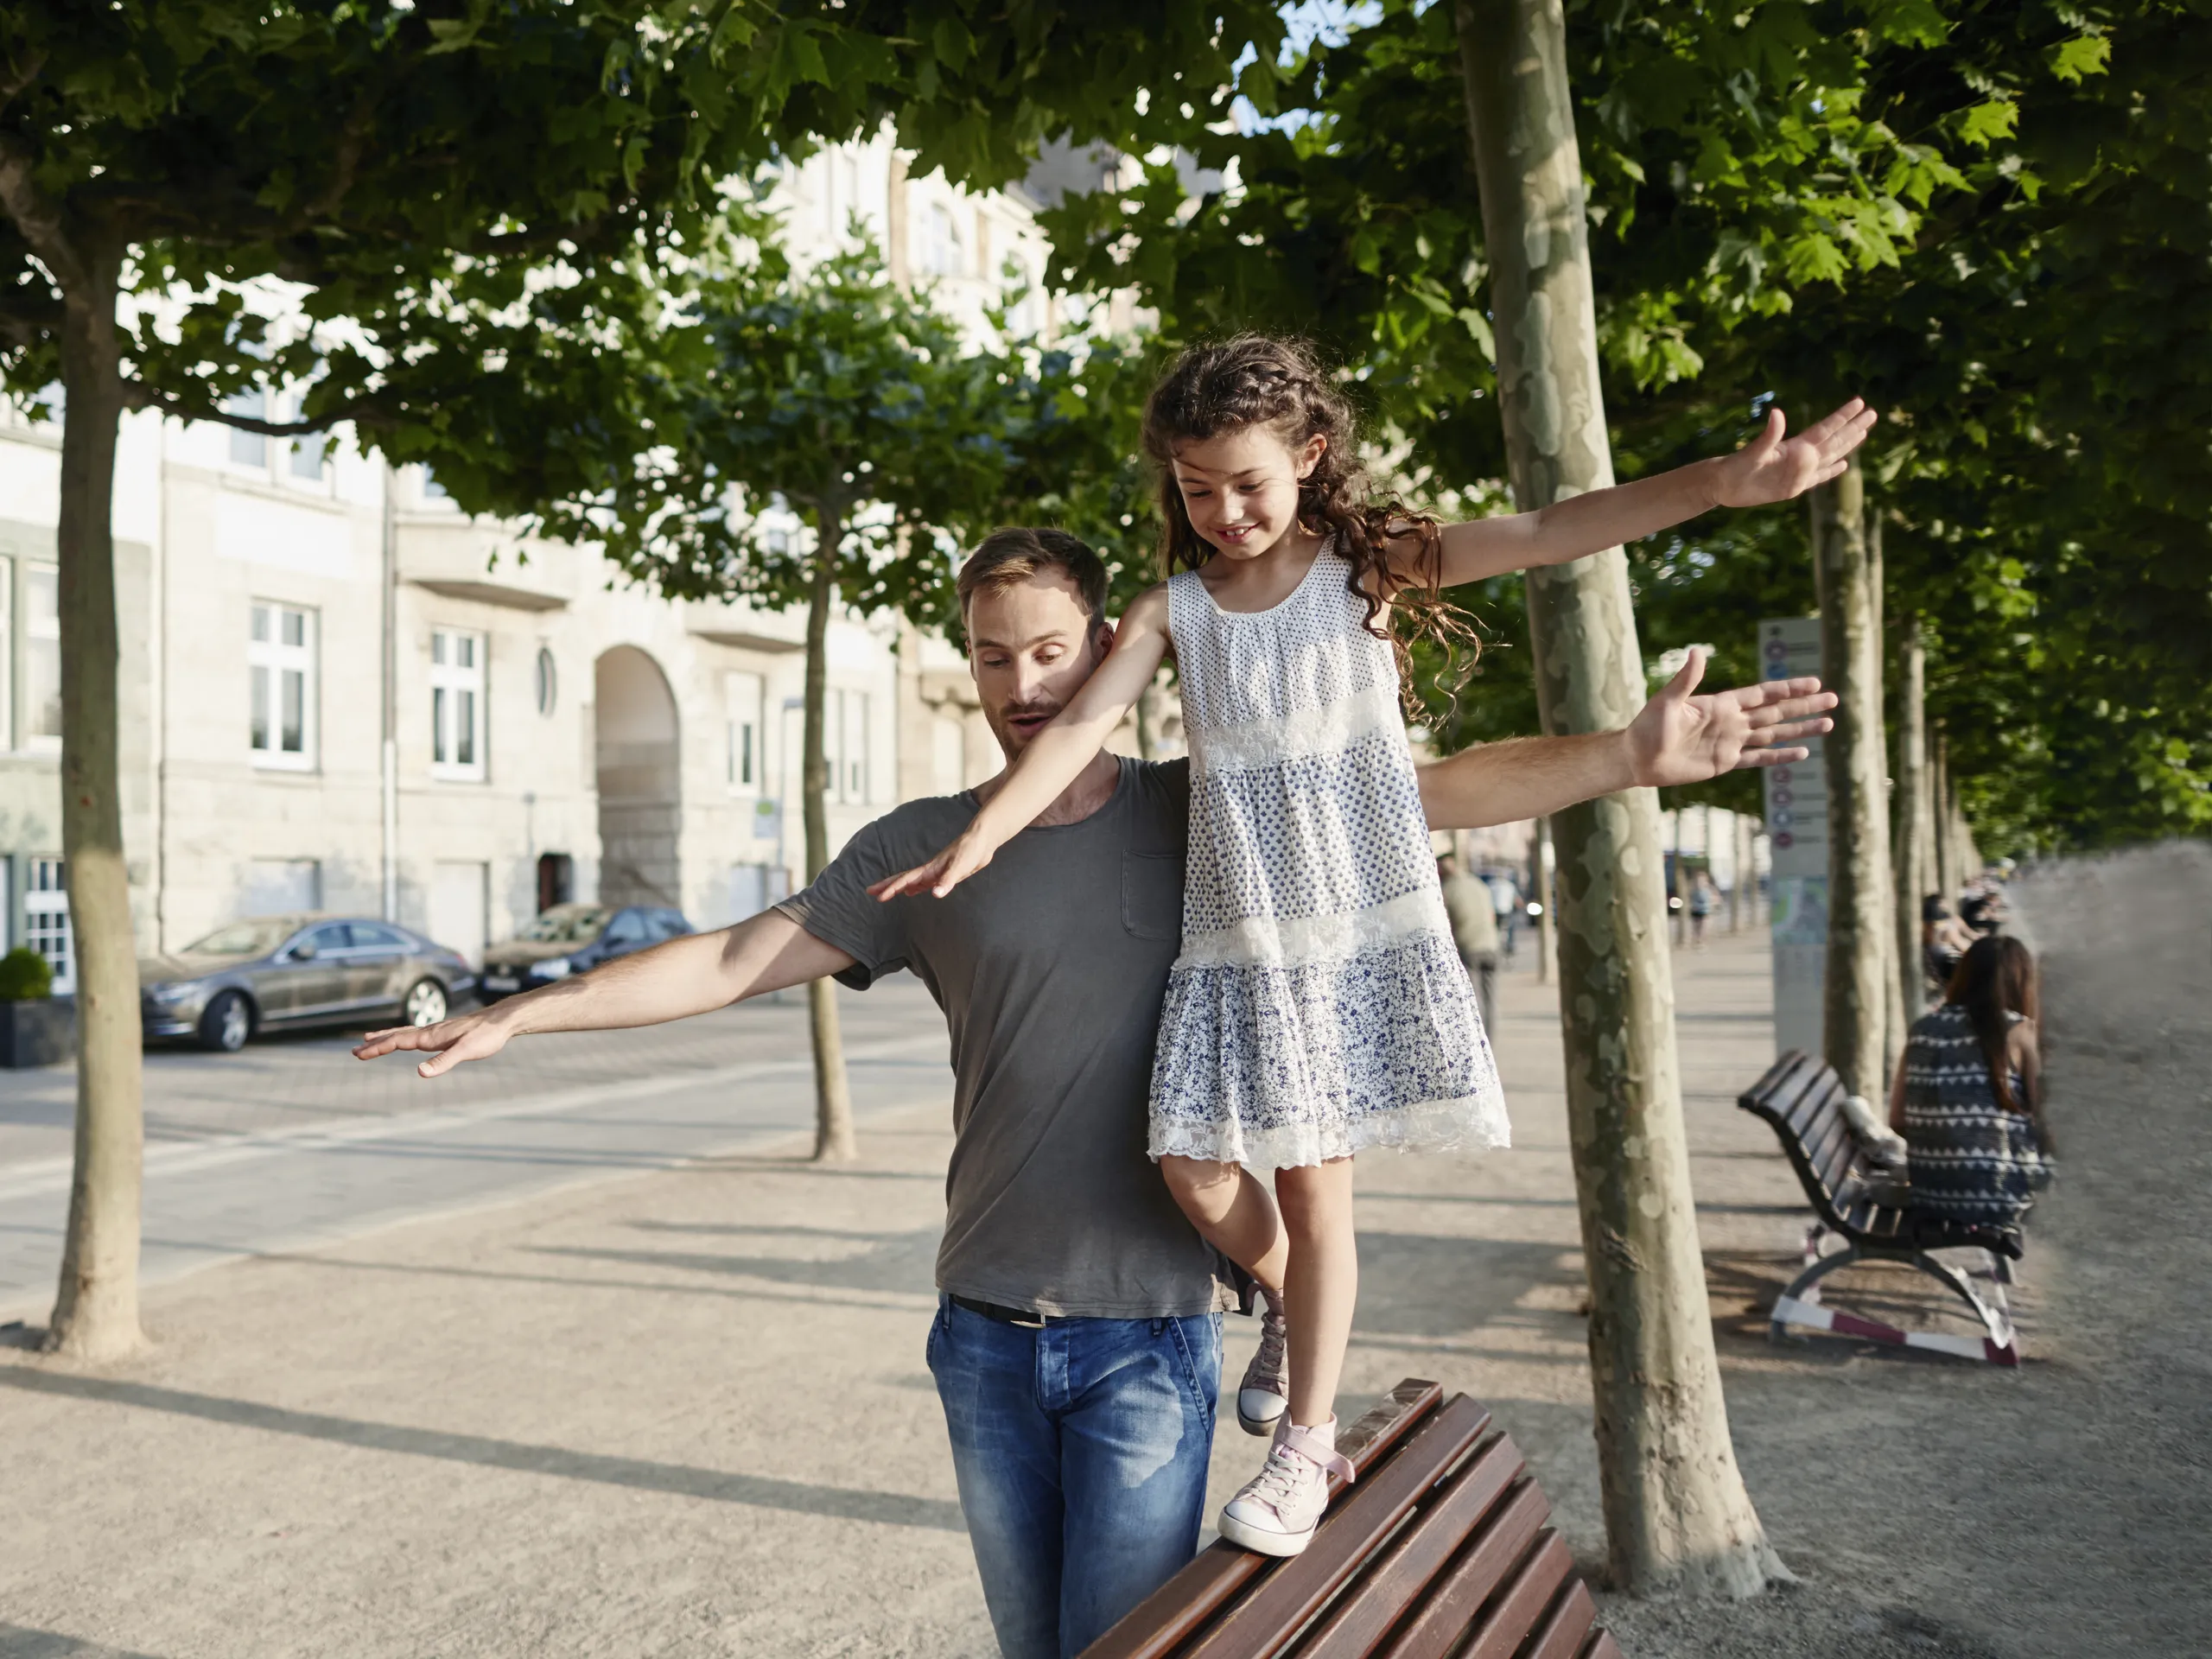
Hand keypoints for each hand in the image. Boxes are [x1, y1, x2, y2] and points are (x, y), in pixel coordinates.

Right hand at [353, 1008, 514, 1078]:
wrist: (501, 1021)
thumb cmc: (486, 1036)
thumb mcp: (465, 1051)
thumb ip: (444, 1062)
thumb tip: (420, 1072)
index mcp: (430, 1036)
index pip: (397, 1042)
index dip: (377, 1048)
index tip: (358, 1054)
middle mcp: (430, 1032)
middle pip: (396, 1036)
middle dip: (375, 1044)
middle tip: (354, 1050)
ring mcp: (436, 1031)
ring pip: (405, 1033)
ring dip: (386, 1037)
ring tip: (369, 1039)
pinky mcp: (445, 1033)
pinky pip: (416, 1034)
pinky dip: (403, 1036)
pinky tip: (407, 1040)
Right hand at [867, 827, 996, 900]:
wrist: (982, 841)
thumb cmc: (971, 851)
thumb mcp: (960, 867)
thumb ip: (947, 880)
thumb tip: (934, 895)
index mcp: (930, 869)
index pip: (906, 880)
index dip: (892, 889)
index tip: (879, 897)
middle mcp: (930, 870)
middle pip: (903, 879)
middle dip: (887, 886)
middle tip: (870, 892)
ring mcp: (936, 872)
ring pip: (911, 881)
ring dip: (898, 887)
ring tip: (885, 894)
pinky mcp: (944, 874)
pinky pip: (924, 883)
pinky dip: (915, 888)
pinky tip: (912, 892)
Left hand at [1627, 649, 1836, 787]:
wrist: (1637, 758)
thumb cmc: (1647, 727)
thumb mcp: (1667, 701)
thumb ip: (1686, 679)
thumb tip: (1697, 651)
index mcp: (1721, 704)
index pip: (1763, 693)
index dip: (1788, 688)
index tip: (1814, 681)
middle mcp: (1731, 721)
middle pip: (1777, 712)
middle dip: (1805, 706)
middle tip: (1834, 700)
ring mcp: (1730, 742)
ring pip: (1774, 734)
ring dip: (1800, 730)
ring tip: (1827, 725)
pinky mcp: (1725, 763)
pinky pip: (1758, 758)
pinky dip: (1779, 756)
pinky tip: (1801, 754)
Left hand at [1711, 399, 1877, 507]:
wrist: (1723, 485)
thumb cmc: (1736, 467)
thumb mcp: (1753, 451)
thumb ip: (1769, 435)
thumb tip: (1777, 413)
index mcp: (1795, 446)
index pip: (1825, 429)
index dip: (1842, 417)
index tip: (1860, 402)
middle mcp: (1800, 456)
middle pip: (1833, 440)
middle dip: (1853, 427)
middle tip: (1872, 413)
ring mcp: (1798, 471)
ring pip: (1830, 456)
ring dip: (1847, 445)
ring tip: (1863, 432)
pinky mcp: (1793, 486)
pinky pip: (1818, 478)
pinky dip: (1831, 472)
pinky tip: (1842, 465)